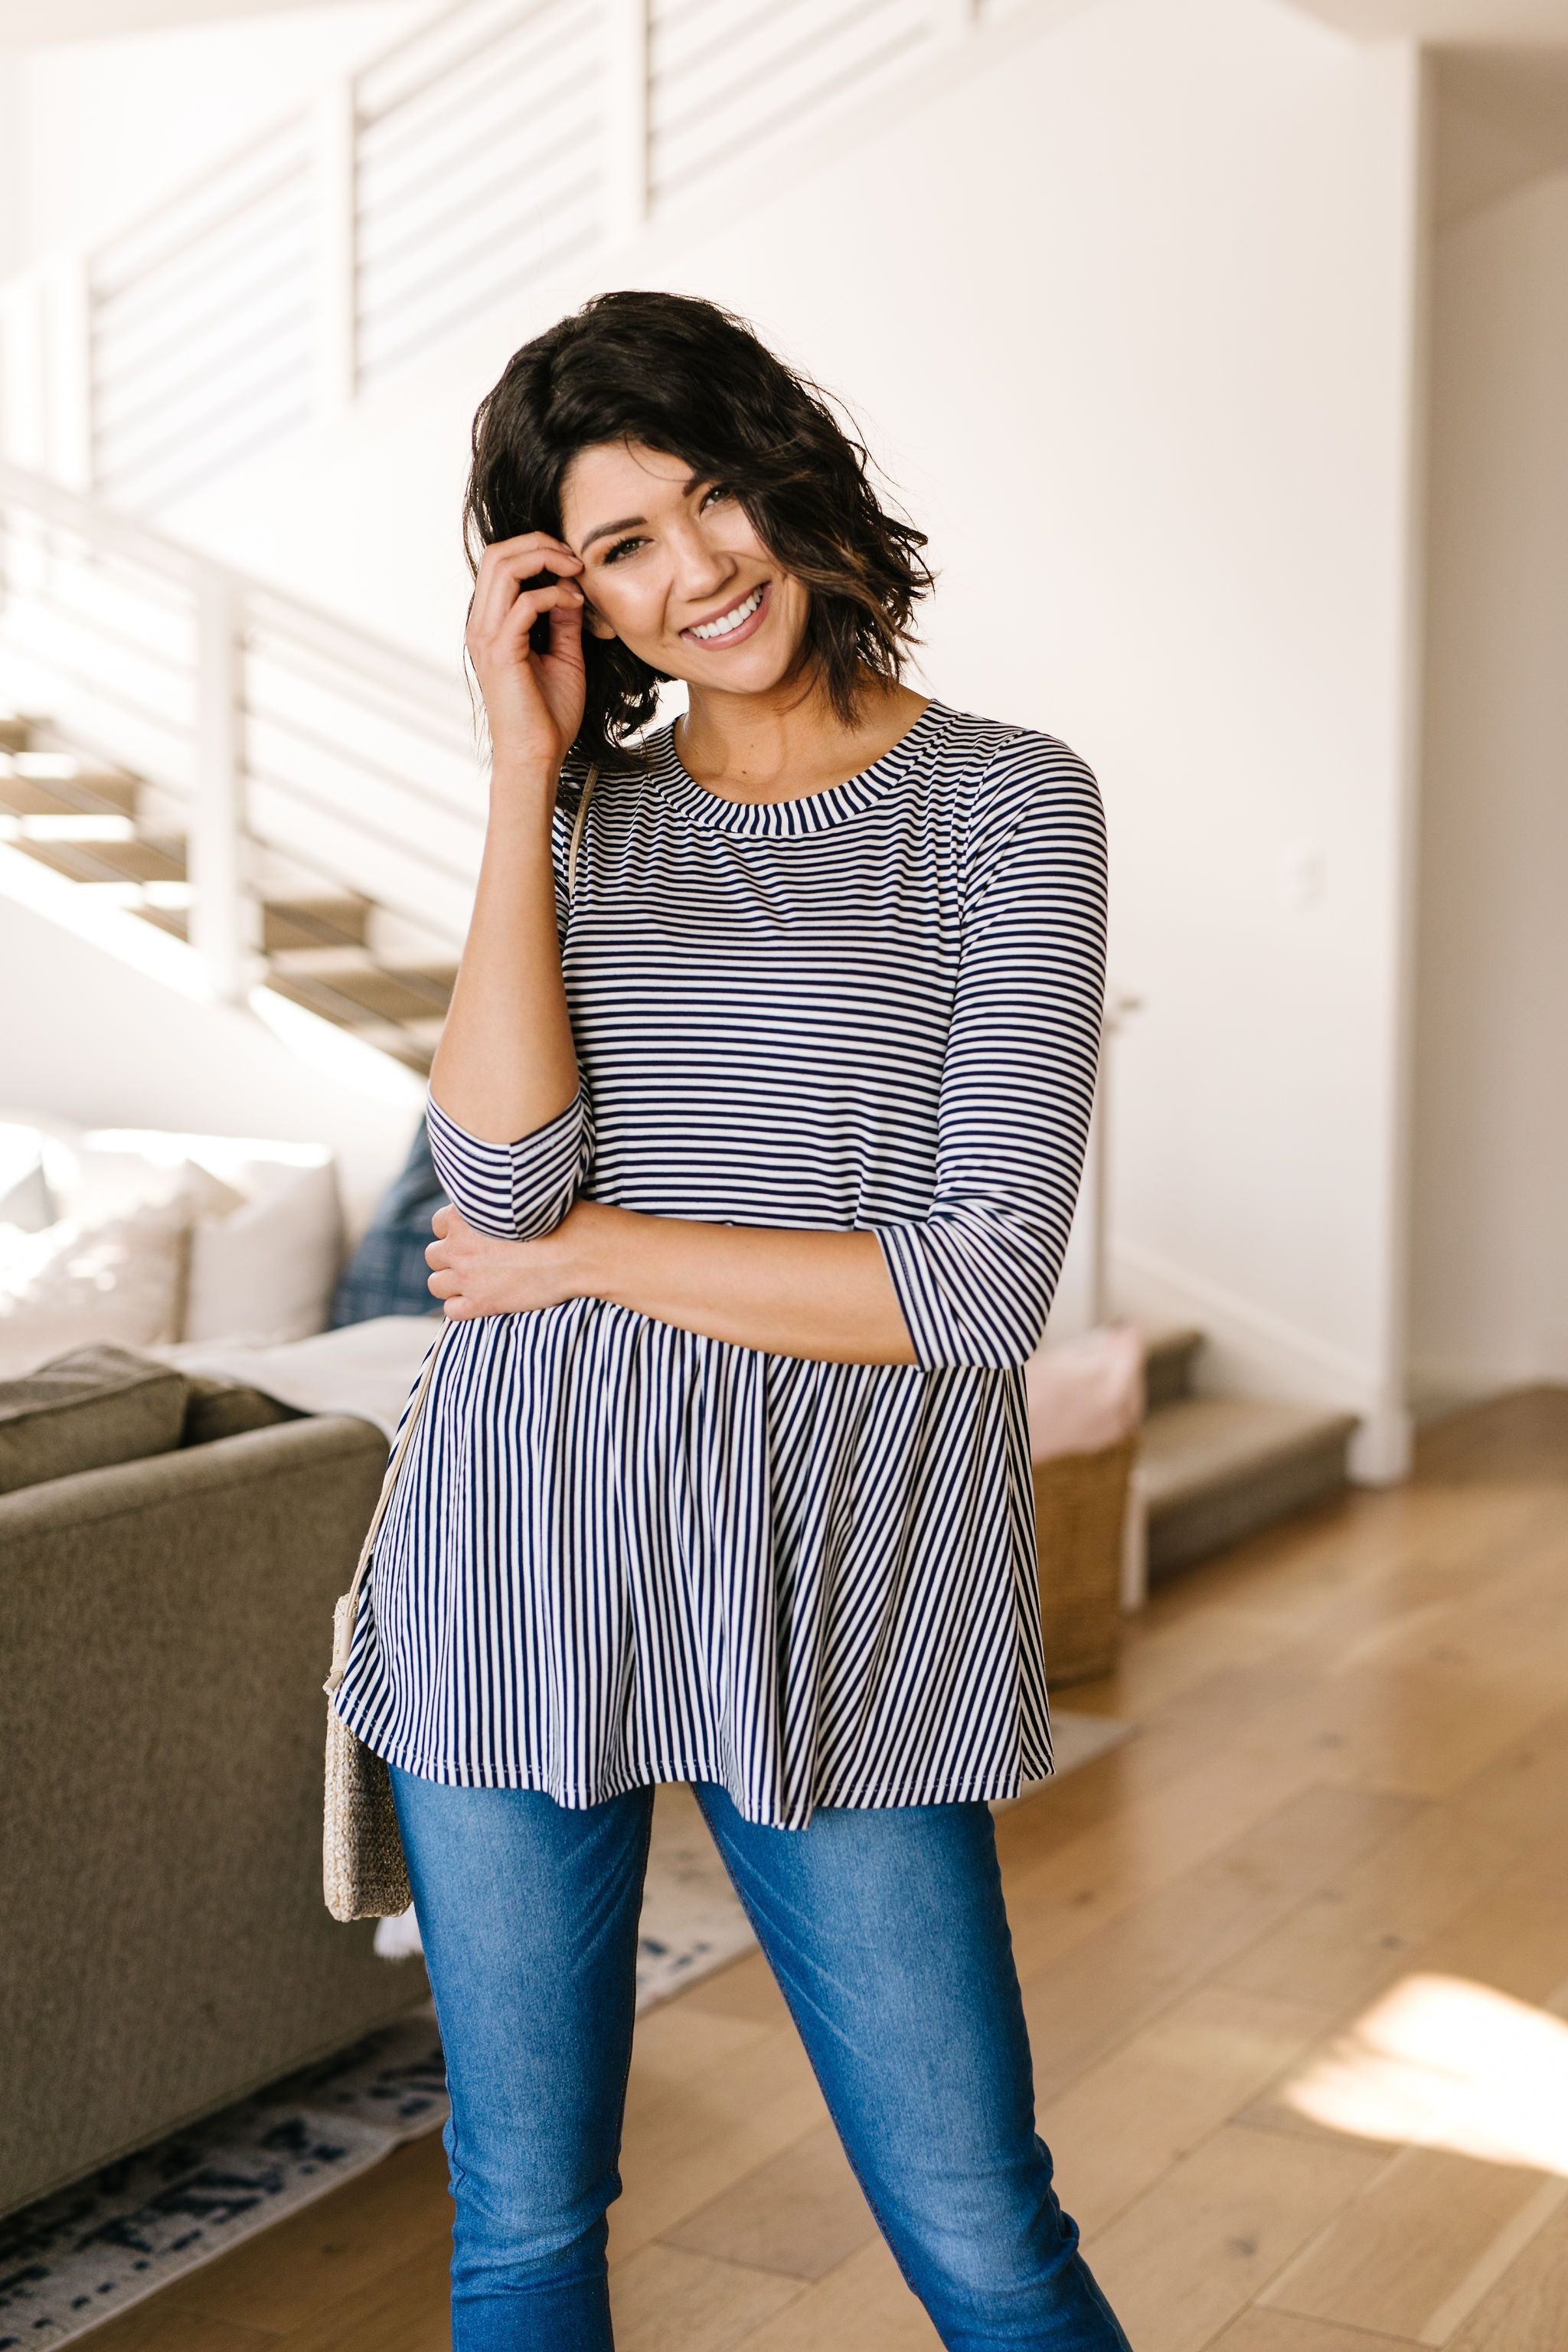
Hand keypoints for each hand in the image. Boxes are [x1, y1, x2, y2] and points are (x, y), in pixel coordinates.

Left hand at [425, 1199, 598, 1318]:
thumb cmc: (561, 1219)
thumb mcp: (522, 1198)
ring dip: (451, 1283)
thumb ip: (498, 1202)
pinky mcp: (481, 1303)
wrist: (578, 1252)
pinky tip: (481, 1300)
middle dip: (450, 1258)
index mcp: (465, 1215)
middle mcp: (459, 1246)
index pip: (438, 1224)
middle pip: (432, 1254)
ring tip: (475, 1281)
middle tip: (475, 1260)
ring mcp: (467, 1277)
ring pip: (436, 1284)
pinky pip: (451, 1310)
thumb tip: (499, 1202)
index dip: (455, 1232)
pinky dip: (461, 1307)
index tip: (474, 1236)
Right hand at [464, 529, 589, 780]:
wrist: (536, 755)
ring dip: (545, 560)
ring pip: (504, 567)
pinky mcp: (501, 651)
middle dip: (540, 544)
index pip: (500, 562)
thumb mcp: (563, 655)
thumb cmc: (548, 714)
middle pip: (497, 554)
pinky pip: (524, 603)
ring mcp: (486, 636)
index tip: (572, 562)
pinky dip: (553, 595)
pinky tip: (575, 605)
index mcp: (490, 623)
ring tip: (575, 572)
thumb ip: (562, 620)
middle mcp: (481, 624)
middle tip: (575, 558)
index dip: (536, 549)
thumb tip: (572, 588)